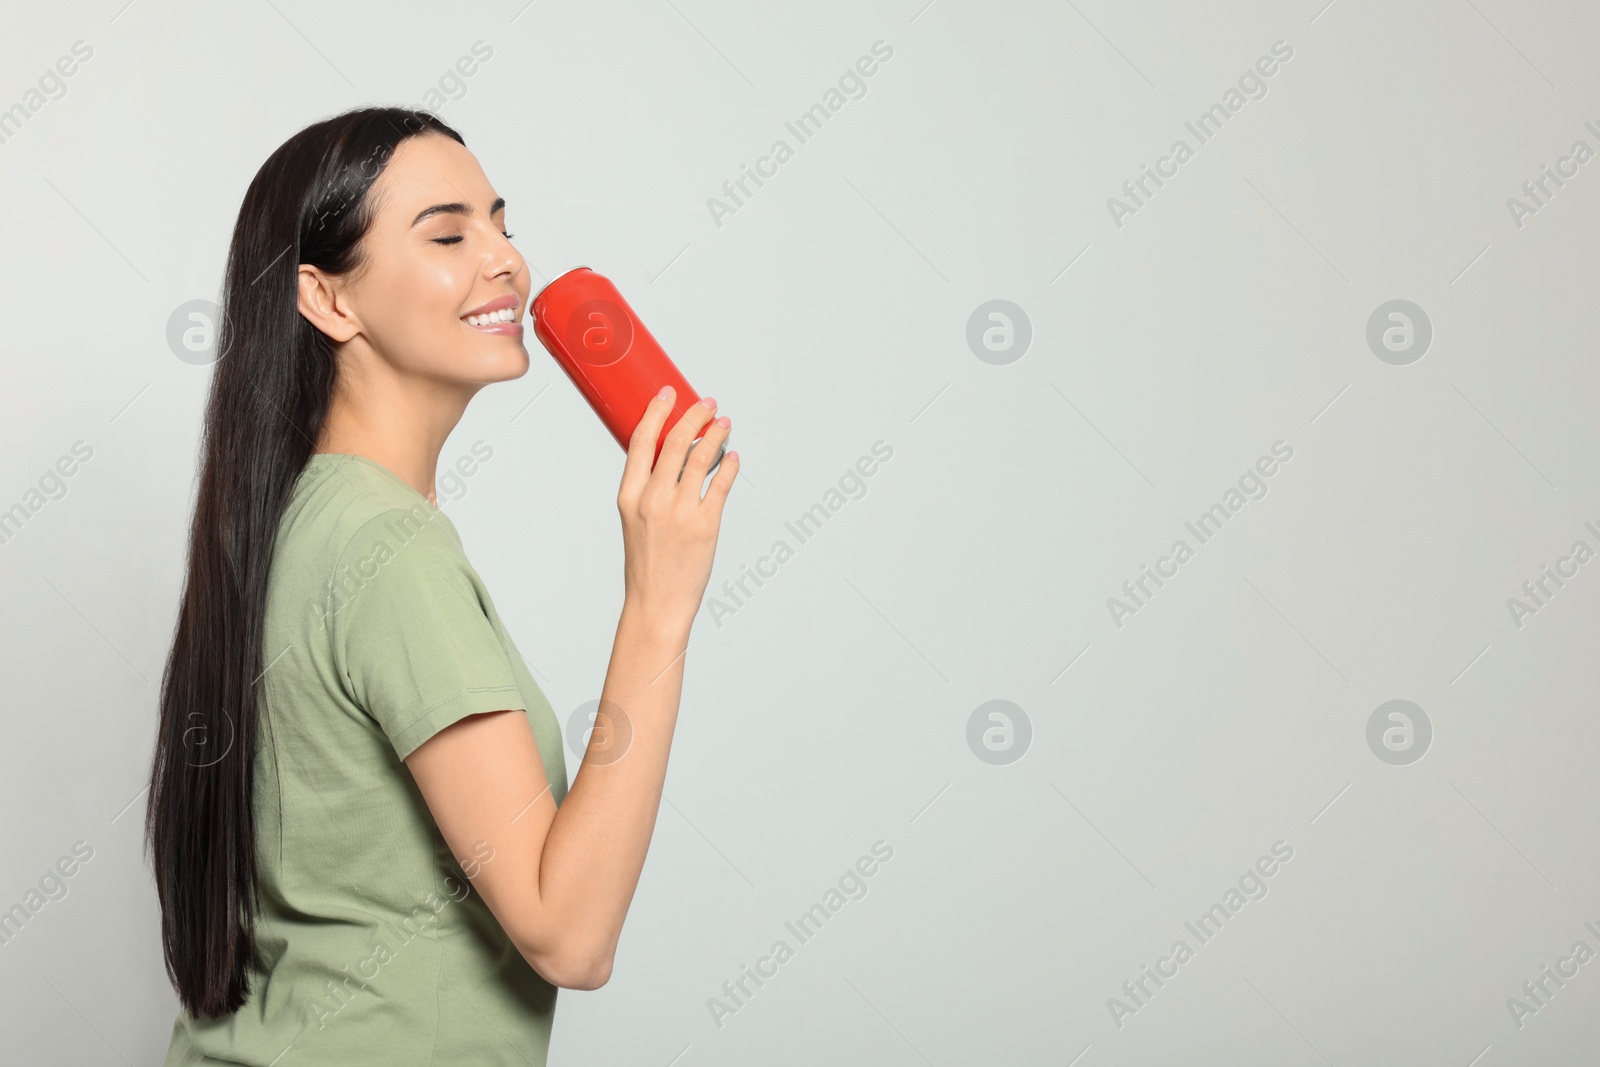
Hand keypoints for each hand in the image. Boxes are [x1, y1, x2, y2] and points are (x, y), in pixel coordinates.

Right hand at [616, 387, 737, 630]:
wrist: (657, 602)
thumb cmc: (646, 562)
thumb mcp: (633, 519)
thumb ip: (647, 487)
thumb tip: (670, 453)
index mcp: (629, 496)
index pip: (641, 441)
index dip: (656, 412)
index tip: (668, 394)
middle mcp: (654, 500)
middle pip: (675, 442)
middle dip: (694, 416)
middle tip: (707, 404)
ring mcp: (681, 512)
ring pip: (701, 458)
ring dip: (716, 435)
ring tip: (724, 424)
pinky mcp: (706, 525)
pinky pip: (723, 484)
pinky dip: (730, 464)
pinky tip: (733, 456)